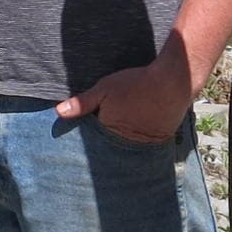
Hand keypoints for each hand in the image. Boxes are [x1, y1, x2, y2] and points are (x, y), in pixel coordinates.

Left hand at [56, 48, 193, 145]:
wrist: (173, 82)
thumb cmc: (136, 84)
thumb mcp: (105, 89)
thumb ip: (82, 102)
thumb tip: (58, 112)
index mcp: (109, 133)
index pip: (92, 144)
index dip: (87, 141)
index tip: (78, 144)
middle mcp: (127, 144)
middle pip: (110, 149)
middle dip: (103, 147)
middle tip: (95, 147)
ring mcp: (144, 144)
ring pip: (127, 148)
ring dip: (122, 145)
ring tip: (117, 141)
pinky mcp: (159, 140)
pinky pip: (144, 145)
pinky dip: (139, 141)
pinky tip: (137, 133)